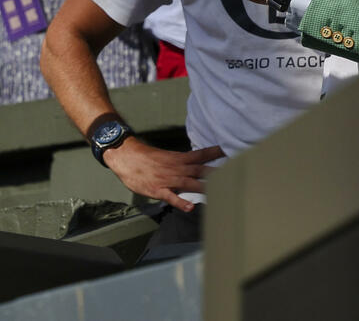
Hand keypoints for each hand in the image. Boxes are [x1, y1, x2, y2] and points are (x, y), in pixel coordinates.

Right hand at [104, 137, 224, 211]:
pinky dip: (180, 201)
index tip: (230, 151)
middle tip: (234, 173)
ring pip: (189, 183)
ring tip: (220, 191)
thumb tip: (193, 167)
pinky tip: (190, 207)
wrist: (124, 156)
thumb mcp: (164, 157)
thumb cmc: (143, 157)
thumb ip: (179, 163)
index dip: (215, 153)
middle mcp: (176, 168)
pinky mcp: (157, 189)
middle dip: (216, 172)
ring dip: (204, 187)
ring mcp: (167, 179)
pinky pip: (170, 196)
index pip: (200, 155)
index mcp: (178, 158)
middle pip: (200, 169)